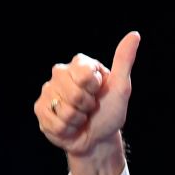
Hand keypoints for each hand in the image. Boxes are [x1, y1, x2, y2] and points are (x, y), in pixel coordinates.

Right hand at [34, 31, 140, 174]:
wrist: (98, 139)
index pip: (84, 74)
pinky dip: (66, 130)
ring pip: (64, 110)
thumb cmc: (109, 112)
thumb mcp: (121, 88)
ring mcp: (48, 91)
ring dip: (77, 120)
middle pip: (73, 94)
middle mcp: (60, 73)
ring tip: (79, 117)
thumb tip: (134, 35)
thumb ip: (124, 61)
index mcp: (80, 65)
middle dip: (86, 106)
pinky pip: (54, 123)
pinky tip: (69, 126)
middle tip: (89, 108)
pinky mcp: (40, 109)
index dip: (93, 89)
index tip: (98, 92)